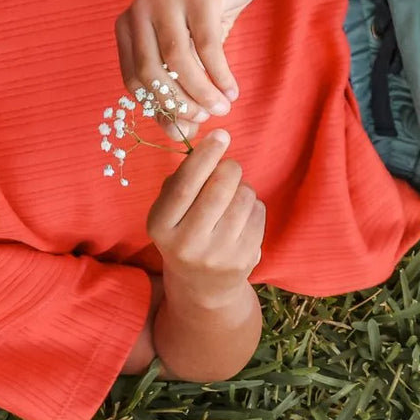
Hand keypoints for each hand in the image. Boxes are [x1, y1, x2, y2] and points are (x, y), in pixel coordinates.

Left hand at [116, 0, 260, 142]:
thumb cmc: (201, 19)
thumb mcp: (185, 56)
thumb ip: (177, 93)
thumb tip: (179, 136)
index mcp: (127, 27)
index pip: (134, 79)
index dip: (158, 107)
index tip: (185, 124)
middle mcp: (140, 10)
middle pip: (151, 70)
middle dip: (179, 103)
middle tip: (205, 118)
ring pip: (178, 59)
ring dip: (202, 91)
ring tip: (222, 107)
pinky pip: (207, 45)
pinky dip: (220, 74)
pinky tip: (231, 90)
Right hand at [147, 129, 265, 304]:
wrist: (201, 285)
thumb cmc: (183, 232)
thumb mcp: (168, 211)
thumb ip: (183, 180)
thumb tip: (212, 145)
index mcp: (161, 227)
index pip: (185, 185)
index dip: (205, 156)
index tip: (220, 134)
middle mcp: (187, 244)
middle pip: (219, 189)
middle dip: (230, 168)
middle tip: (229, 166)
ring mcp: (218, 255)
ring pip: (244, 198)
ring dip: (242, 188)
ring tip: (232, 198)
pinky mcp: (245, 260)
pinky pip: (259, 213)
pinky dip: (253, 205)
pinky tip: (241, 217)